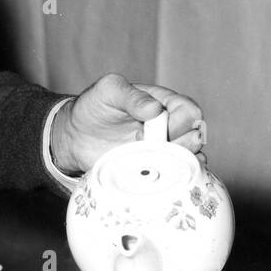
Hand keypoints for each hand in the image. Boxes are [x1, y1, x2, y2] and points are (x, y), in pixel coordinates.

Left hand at [50, 72, 203, 175]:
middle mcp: (168, 127)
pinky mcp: (152, 169)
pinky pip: (174, 176)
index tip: (153, 127)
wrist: (75, 136)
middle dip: (182, 145)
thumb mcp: (108, 91)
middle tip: (154, 147)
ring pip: (189, 159)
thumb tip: (154, 109)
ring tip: (156, 162)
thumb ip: (131, 96)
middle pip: (196, 137)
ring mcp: (161, 150)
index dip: (179, 122)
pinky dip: (173, 179)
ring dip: (177, 163)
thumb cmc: (93, 107)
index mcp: (163, 103)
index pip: (190, 112)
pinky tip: (163, 177)